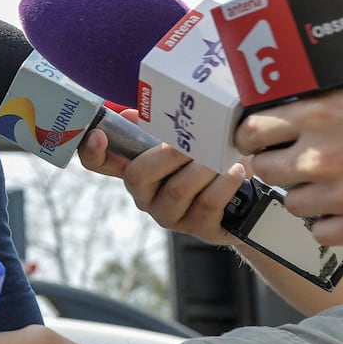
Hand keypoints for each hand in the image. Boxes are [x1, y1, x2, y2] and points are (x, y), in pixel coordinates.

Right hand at [77, 109, 243, 246]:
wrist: (250, 198)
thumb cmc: (210, 162)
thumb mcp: (184, 141)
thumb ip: (157, 128)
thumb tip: (130, 114)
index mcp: (136, 171)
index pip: (99, 164)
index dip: (92, 151)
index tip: (99, 135)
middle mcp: (146, 197)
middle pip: (137, 176)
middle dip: (168, 154)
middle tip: (193, 141)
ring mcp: (171, 215)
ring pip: (177, 189)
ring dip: (202, 167)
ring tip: (222, 155)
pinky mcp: (200, 229)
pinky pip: (207, 203)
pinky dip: (223, 183)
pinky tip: (236, 170)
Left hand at [235, 68, 342, 243]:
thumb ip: (340, 100)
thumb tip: (315, 103)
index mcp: (324, 111)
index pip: (252, 130)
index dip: (253, 137)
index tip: (261, 141)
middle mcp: (324, 152)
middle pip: (264, 170)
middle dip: (278, 168)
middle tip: (298, 167)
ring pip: (292, 205)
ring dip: (307, 198)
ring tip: (334, 188)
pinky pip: (323, 235)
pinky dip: (332, 227)